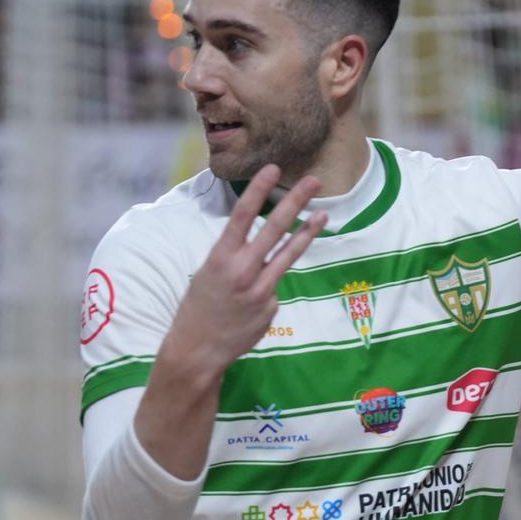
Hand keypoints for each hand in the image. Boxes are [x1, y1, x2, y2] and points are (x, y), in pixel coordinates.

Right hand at [165, 165, 326, 371]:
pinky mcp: (270, 307)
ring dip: (307, 233)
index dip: (258, 190)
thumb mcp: (208, 272)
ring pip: (288, 255)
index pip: (242, 215)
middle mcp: (242, 271)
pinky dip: (266, 289)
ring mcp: (260, 290)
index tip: (273, 169)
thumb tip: (261, 243)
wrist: (197, 350)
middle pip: (274, 229)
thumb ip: (234, 255)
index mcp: (219, 258)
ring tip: (323, 215)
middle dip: (295, 201)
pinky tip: (248, 305)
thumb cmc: (199, 307)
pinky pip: (274, 288)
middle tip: (313, 181)